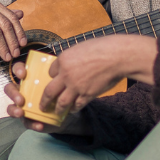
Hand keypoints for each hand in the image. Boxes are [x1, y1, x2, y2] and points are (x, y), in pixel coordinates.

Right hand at [4, 62, 91, 134]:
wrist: (64, 115)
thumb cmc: (59, 96)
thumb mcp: (57, 87)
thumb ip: (54, 81)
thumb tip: (58, 77)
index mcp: (28, 81)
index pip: (18, 70)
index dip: (18, 70)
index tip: (23, 74)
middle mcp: (22, 92)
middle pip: (9, 89)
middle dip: (13, 94)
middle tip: (21, 99)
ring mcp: (23, 107)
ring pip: (10, 107)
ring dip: (14, 110)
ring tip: (21, 113)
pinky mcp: (27, 120)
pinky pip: (26, 122)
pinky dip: (33, 124)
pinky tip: (39, 125)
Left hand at [39, 35, 156, 115]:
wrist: (118, 56)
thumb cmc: (102, 47)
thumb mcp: (81, 48)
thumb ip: (71, 58)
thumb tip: (68, 65)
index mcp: (63, 60)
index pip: (50, 71)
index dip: (51, 77)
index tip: (52, 80)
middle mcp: (66, 75)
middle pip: (49, 91)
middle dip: (44, 101)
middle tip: (41, 106)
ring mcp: (76, 86)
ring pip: (61, 102)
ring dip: (57, 109)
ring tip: (55, 112)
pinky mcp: (87, 94)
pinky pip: (77, 105)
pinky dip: (74, 109)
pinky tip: (72, 110)